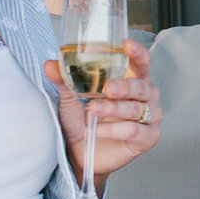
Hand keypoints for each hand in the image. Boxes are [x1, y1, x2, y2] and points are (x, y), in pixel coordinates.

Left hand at [44, 38, 159, 182]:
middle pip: (143, 86)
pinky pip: (134, 130)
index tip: (126, 45)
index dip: (138, 52)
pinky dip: (114, 130)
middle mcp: (146, 97)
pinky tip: (97, 130)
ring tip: (92, 111)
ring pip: (137, 109)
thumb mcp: (70, 98)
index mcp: (132, 81)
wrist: (80, 153)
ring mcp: (149, 118)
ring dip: (113, 109)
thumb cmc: (81, 121)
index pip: (142, 62)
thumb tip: (50, 64)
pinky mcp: (147, 138)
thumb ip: (64, 80)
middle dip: (124, 87)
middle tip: (106, 89)